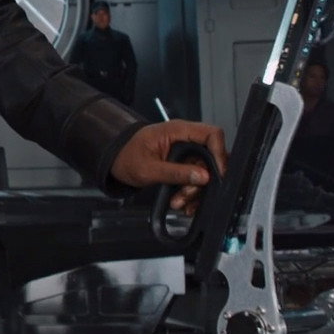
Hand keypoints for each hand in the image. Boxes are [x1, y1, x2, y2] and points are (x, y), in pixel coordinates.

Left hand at [110, 120, 228, 215]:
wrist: (114, 161)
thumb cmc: (126, 156)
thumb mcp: (148, 168)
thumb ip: (175, 172)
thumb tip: (202, 177)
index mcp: (177, 131)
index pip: (212, 134)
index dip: (220, 153)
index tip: (217, 175)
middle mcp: (185, 139)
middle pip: (210, 158)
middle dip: (203, 181)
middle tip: (188, 195)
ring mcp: (185, 152)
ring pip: (204, 172)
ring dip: (194, 191)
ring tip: (178, 202)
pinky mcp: (183, 164)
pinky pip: (195, 178)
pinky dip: (190, 192)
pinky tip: (182, 202)